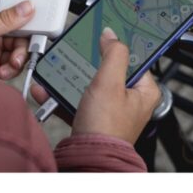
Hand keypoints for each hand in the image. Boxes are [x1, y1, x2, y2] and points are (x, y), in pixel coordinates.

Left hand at [0, 0, 34, 78]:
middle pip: (18, 20)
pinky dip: (13, 66)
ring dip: (19, 54)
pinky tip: (3, 70)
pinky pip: (14, 59)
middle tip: (28, 41)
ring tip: (12, 63)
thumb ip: (2, 20)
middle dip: (24, 33)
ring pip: (19, 42)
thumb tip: (26, 7)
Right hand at [31, 27, 160, 144]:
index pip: (135, 57)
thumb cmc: (105, 128)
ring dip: (70, 77)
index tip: (106, 33)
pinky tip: (48, 88)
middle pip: (109, 69)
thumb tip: (111, 35)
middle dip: (88, 61)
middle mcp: (129, 100)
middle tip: (79, 52)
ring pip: (89, 83)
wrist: (88, 159)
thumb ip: (113, 54)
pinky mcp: (92, 117)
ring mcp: (110, 109)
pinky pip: (76, 99)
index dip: (119, 44)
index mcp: (144, 90)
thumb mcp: (110, 83)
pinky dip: (62, 94)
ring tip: (58, 70)